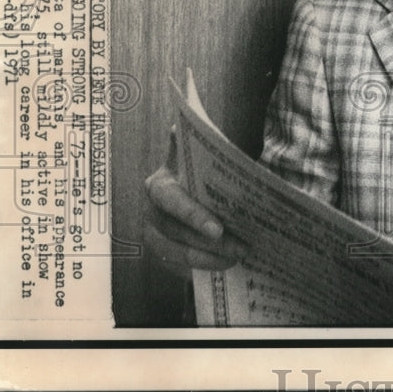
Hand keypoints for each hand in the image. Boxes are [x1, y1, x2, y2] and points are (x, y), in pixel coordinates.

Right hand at [143, 129, 247, 277]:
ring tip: (238, 257)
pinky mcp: (161, 255)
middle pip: (176, 232)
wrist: (193, 192)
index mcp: (159, 184)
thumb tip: (181, 124)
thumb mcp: (198, 157)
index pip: (171, 201)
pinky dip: (202, 267)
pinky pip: (178, 268)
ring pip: (177, 253)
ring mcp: (153, 236)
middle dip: (210, 242)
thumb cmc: (200, 174)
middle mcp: (150, 212)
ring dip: (209, 258)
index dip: (193, 216)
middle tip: (241, 247)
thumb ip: (193, 143)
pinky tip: (226, 265)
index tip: (218, 229)